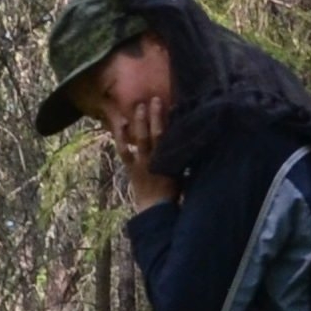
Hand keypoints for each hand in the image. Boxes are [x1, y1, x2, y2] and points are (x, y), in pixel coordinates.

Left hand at [109, 86, 174, 208]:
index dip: (168, 121)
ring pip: (138, 139)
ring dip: (138, 122)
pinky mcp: (131, 168)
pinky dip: (121, 137)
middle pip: (154, 134)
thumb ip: (185, 158)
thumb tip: (190, 140)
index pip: (168, 137)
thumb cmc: (173, 194)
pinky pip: (124, 150)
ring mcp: (141, 163)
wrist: (155, 211)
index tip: (171, 105)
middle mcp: (154, 159)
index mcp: (168, 161)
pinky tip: (120, 124)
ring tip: (138, 107)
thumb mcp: (183, 174)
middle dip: (154, 116)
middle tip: (153, 99)